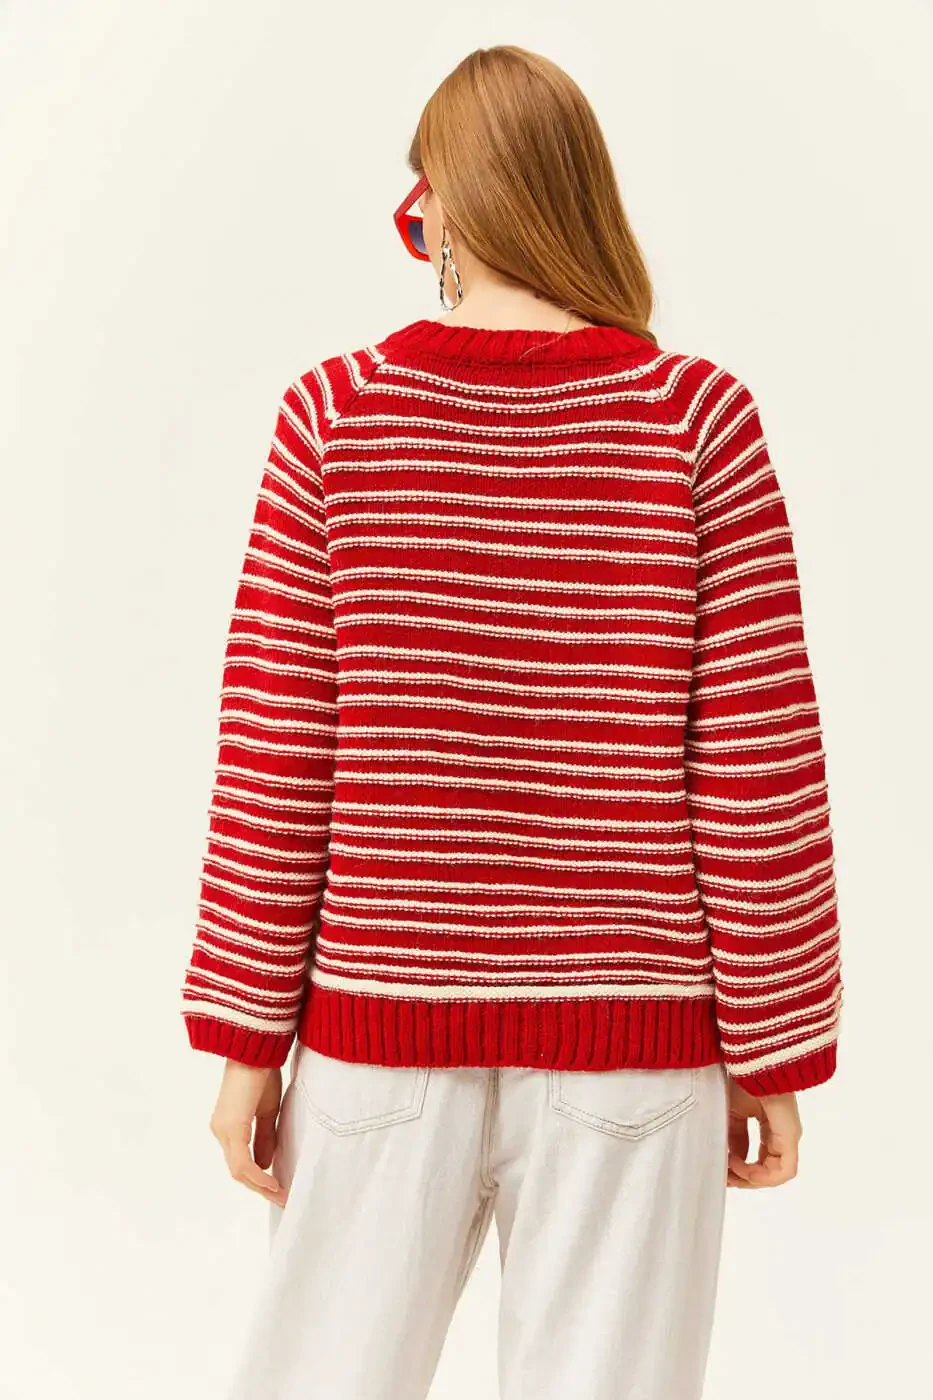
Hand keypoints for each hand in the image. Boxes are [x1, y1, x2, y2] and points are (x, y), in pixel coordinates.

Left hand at [209, 1058, 288, 1204]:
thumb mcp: (267, 1111)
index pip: (241, 1162)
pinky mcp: (231, 1127)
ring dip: (261, 1186)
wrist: (255, 1050)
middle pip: (238, 1171)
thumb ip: (265, 1138)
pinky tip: (273, 1183)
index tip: (280, 1189)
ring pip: (238, 1170)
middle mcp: (221, 1131)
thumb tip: (265, 1165)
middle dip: (261, 1188)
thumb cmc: (262, 1073)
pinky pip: (241, 1162)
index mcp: (228, 1127)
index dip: (259, 1179)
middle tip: (283, 1200)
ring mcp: (223, 1130)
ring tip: (282, 1195)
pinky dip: (258, 1175)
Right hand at [727, 1078, 801, 1187]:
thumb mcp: (733, 1113)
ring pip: (777, 1175)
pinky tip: (740, 1165)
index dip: (741, 1171)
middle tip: (724, 1179)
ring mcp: (789, 1136)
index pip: (762, 1161)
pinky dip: (761, 1175)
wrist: (750, 1061)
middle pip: (769, 1172)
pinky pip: (783, 1170)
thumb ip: (736, 1138)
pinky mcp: (790, 1135)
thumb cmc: (741, 1079)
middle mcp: (784, 1136)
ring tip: (730, 1170)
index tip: (722, 1170)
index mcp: (772, 1130)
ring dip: (751, 1178)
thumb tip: (733, 1159)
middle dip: (744, 1179)